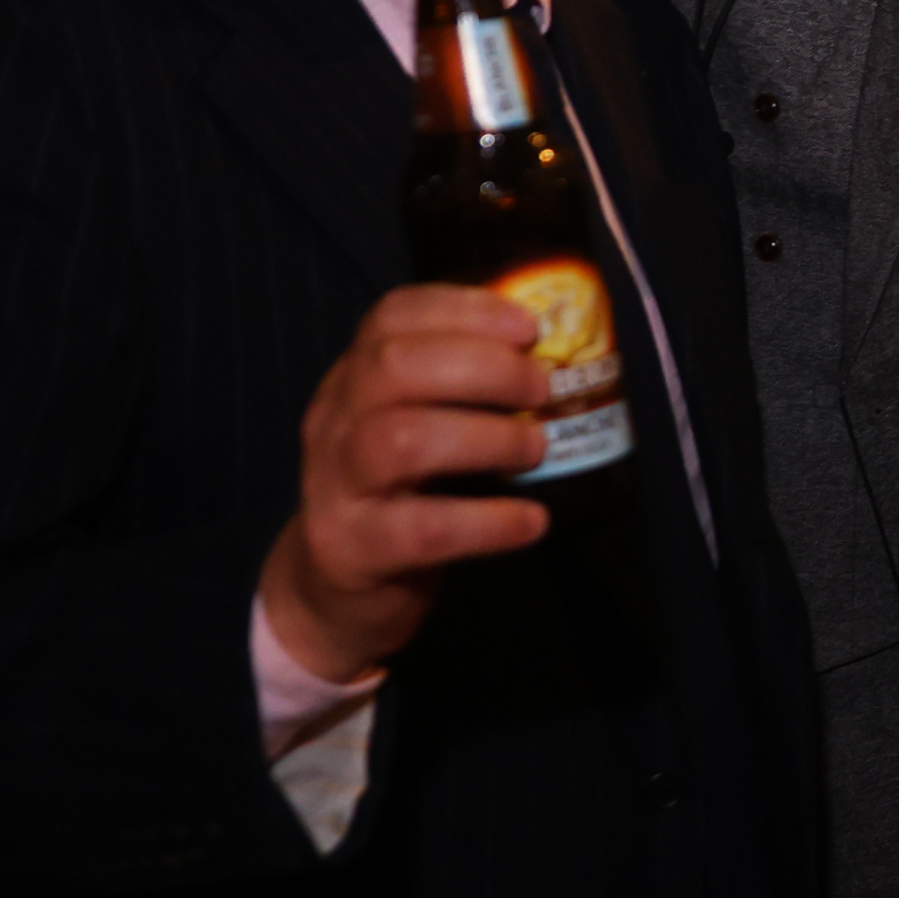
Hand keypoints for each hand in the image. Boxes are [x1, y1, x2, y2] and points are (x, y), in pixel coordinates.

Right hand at [258, 286, 556, 683]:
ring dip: (486, 438)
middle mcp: (334, 419)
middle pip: (392, 366)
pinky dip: (488, 521)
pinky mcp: (352, 547)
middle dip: (483, 368)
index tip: (529, 326)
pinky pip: (422, 528)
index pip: (392, 317)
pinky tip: (531, 521)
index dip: (465, 310)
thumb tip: (564, 362)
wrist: (334, 587)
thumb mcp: (420, 426)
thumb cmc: (402, 493)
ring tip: (535, 449)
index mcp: (354, 378)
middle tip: (542, 388)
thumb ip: (465, 393)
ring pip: (398, 439)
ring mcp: (336, 484)